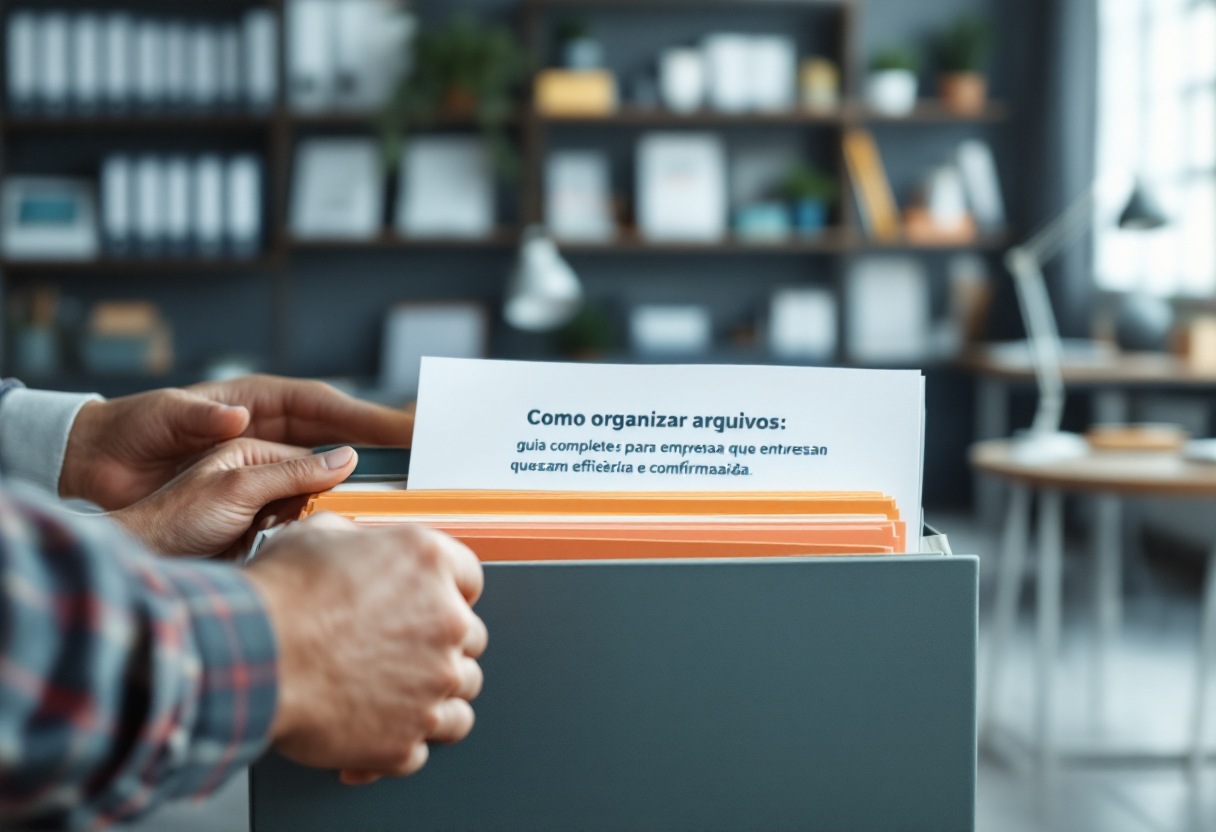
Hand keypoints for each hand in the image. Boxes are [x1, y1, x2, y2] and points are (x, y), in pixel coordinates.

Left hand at [61, 375, 412, 509]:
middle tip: (424, 464)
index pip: (325, 405)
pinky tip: (346, 527)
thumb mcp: (161, 417)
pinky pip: (299, 503)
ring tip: (397, 498)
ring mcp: (263, 466)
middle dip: (382, 450)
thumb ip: (197, 416)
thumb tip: (239, 419)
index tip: (406, 428)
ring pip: (325, 473)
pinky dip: (324, 511)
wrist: (91, 469)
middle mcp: (269, 431)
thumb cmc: (127, 431)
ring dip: (358, 484)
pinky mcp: (251, 499)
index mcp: (257, 401)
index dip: (368, 416)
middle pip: (339, 438)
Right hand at [244, 514, 486, 784]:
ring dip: (435, 691)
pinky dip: (403, 742)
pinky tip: (377, 731)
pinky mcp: (408, 736)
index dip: (447, 589)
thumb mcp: (317, 534)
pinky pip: (423, 747)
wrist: (251, 656)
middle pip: (469, 636)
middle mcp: (445, 622)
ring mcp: (433, 683)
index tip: (433, 601)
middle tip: (403, 647)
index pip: (469, 576)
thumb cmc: (278, 599)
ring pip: (461, 690)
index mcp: (429, 563)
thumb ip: (356, 539)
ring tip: (398, 691)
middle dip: (440, 642)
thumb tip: (353, 545)